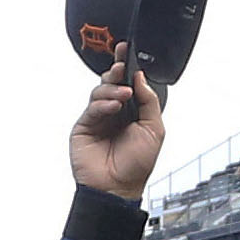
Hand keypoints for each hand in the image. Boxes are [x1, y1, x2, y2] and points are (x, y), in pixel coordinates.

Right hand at [70, 56, 163, 200]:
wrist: (118, 188)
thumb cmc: (136, 166)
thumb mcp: (155, 129)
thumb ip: (149, 101)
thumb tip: (140, 78)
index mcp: (132, 111)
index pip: (129, 83)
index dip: (128, 66)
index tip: (129, 51)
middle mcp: (115, 112)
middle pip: (112, 82)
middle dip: (117, 70)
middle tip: (122, 66)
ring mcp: (99, 118)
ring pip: (100, 91)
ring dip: (112, 89)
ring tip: (123, 97)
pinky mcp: (84, 126)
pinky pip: (92, 107)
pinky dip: (103, 103)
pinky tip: (113, 107)